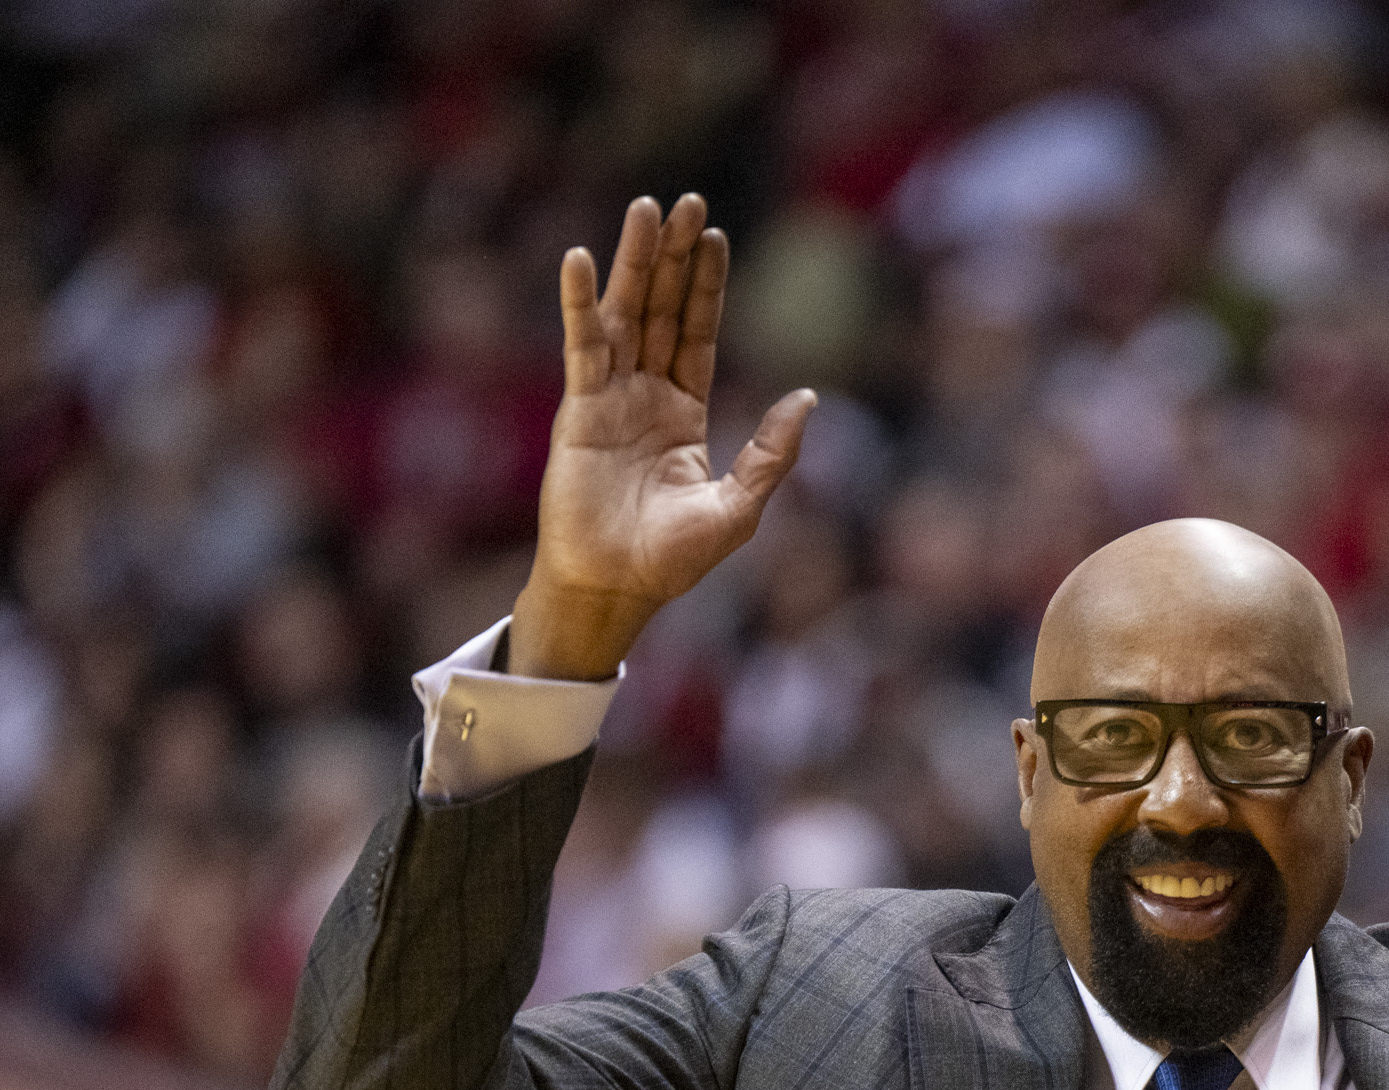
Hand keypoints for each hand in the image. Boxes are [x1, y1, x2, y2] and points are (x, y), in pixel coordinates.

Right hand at [510, 193, 815, 679]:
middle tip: (687, 201)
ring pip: (626, 315)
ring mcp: (610, 399)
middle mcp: (646, 396)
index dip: (707, 286)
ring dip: (636, 263)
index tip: (715, 236)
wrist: (615, 589)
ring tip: (649, 208)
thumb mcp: (740, 507)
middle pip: (664, 311)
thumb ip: (773, 453)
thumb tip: (809, 395)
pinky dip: (580, 304)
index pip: (698, 334)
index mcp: (684, 413)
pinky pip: (582, 347)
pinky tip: (583, 260)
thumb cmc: (673, 560)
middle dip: (675, 258)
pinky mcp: (579, 411)